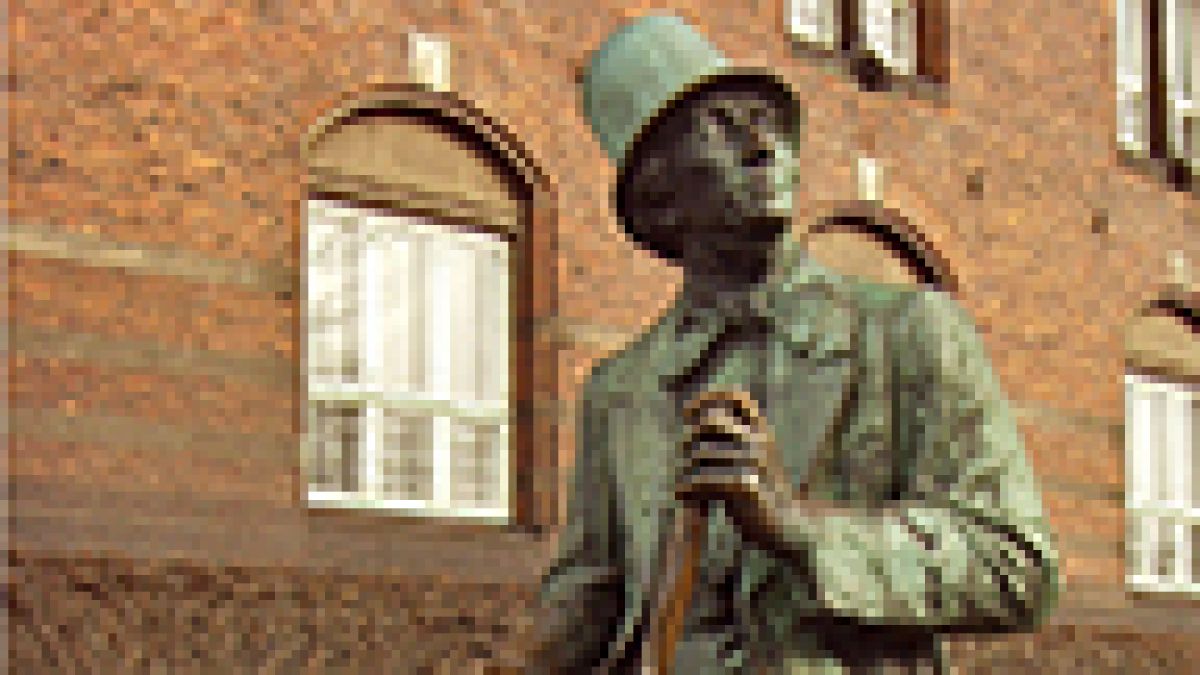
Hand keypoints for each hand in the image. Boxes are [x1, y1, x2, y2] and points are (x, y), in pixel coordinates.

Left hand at [676, 389, 795, 544]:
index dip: (710, 397)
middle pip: (710, 423)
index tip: (688, 410)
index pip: (737, 398)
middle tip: (684, 460)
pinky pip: (703, 479)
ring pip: (701, 453)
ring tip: (684, 482)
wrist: (789, 523)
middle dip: (690, 440)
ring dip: (686, 469)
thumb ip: (732, 440)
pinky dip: (688, 487)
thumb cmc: (764, 491)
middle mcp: (759, 439)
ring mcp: (754, 461)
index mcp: (761, 430)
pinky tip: (682, 494)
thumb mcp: (754, 457)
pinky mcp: (745, 484)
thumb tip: (692, 426)